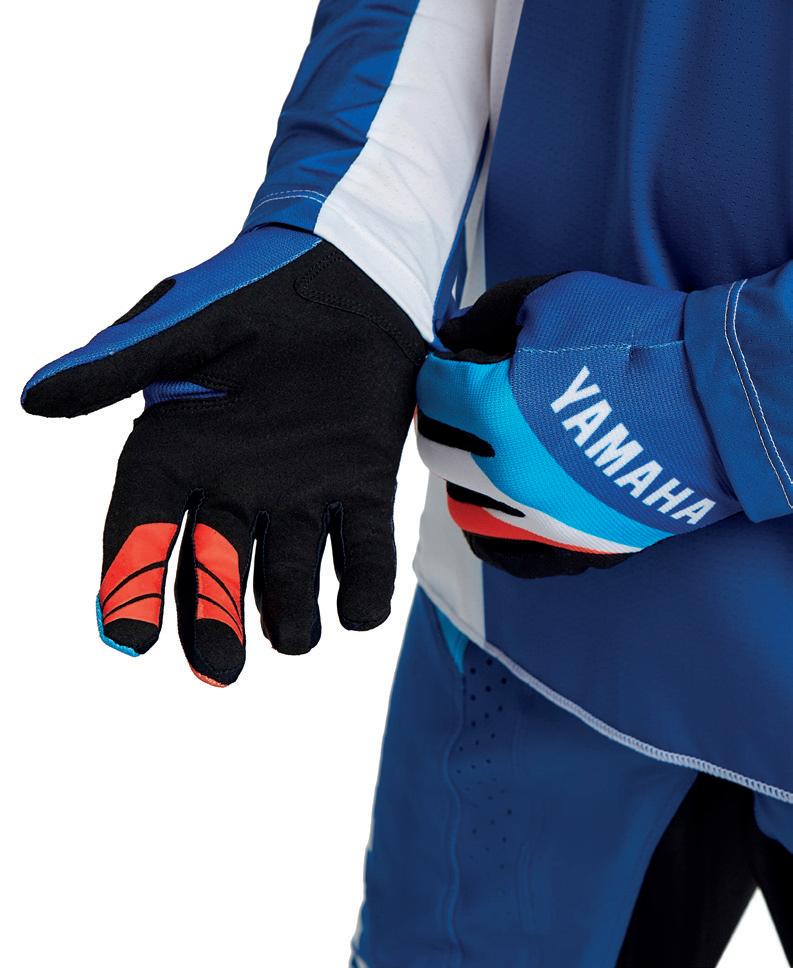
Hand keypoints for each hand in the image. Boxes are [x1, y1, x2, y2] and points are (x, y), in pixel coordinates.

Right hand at [23, 227, 424, 683]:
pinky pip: (363, 547)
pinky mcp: (364, 485)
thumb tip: (35, 400)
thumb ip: (119, 361)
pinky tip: (360, 609)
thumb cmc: (250, 288)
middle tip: (219, 669)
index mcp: (176, 450)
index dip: (132, 581)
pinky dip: (365, 582)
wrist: (344, 268)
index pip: (143, 528)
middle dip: (214, 620)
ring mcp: (301, 491)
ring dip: (290, 609)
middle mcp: (234, 485)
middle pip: (214, 571)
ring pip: (290, 571)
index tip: (129, 637)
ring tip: (293, 636)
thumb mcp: (181, 321)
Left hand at [416, 272, 739, 578]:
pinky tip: (500, 507)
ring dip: (464, 473)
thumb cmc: (639, 341)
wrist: (717, 396)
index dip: (441, 368)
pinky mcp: (574, 544)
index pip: (431, 390)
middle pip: (436, 448)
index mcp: (489, 408)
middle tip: (463, 402)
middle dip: (442, 418)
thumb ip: (488, 316)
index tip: (456, 361)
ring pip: (463, 505)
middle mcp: (502, 471)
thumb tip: (451, 339)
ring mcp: (537, 517)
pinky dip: (493, 533)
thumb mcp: (556, 298)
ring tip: (486, 451)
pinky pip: (508, 557)